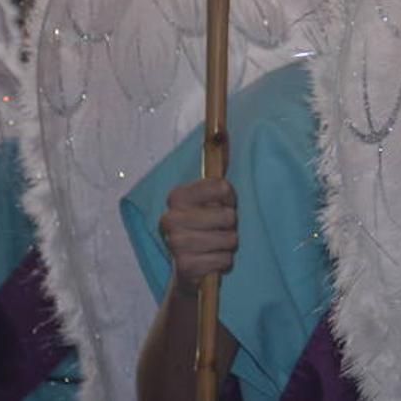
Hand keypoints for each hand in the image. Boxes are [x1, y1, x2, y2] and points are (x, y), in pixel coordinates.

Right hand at [158, 178, 237, 295]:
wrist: (187, 267)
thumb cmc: (204, 227)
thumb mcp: (210, 200)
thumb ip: (216, 175)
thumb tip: (223, 133)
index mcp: (176, 197)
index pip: (221, 187)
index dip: (229, 198)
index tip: (223, 204)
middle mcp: (170, 218)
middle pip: (228, 215)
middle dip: (230, 224)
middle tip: (220, 229)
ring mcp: (176, 243)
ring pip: (229, 239)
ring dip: (228, 243)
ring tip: (216, 244)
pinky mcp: (185, 266)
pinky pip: (224, 259)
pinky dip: (224, 261)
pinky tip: (212, 260)